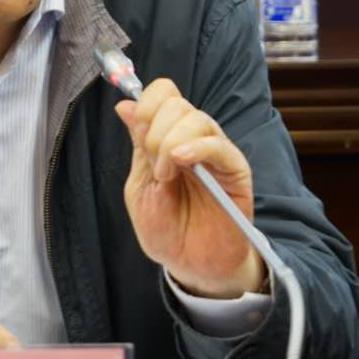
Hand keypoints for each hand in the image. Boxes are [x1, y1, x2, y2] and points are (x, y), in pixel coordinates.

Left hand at [115, 78, 263, 298]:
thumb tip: (124, 105)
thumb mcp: (140, 186)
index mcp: (167, 137)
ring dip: (170, 143)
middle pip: (176, 103)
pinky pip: (218, 144)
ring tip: (166, 176)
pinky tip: (182, 161)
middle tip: (154, 166)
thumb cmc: (166, 230)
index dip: (146, 103)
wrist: (191, 265)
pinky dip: (196, 147)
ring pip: (196, 118)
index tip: (137, 129)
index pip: (162, 94)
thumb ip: (138, 146)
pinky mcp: (235, 169)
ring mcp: (215, 152)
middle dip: (155, 130)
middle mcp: (192, 138)